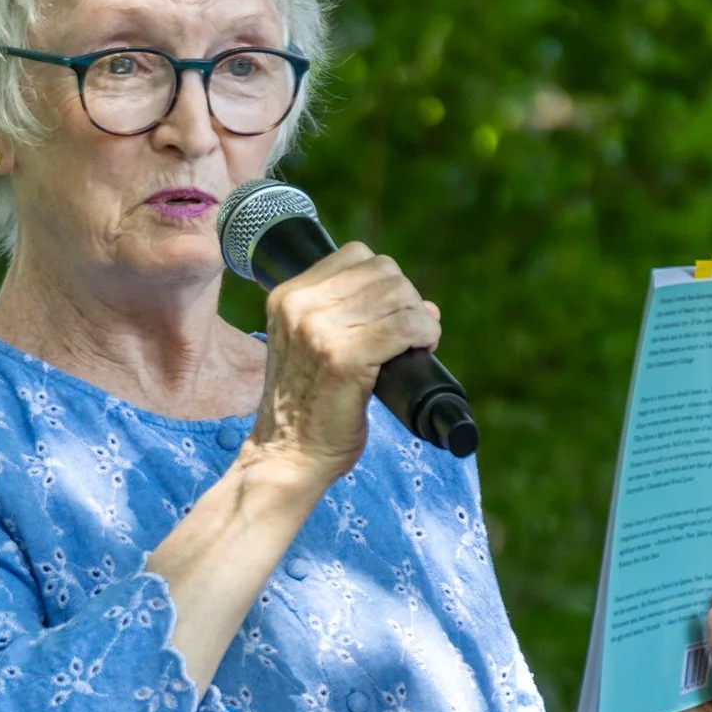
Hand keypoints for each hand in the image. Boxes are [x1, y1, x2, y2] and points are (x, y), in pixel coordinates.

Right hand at [249, 242, 440, 486]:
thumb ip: (355, 319)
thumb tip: (425, 305)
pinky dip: (425, 335)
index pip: (356, 255)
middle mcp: (299, 306)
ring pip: (398, 295)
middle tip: (408, 335)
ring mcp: (319, 330)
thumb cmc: (306, 410)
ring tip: (415, 345)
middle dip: (406, 299)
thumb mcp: (313, 349)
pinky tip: (422, 350)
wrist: (287, 456)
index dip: (385, 281)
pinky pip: (406, 327)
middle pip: (382, 271)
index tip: (390, 314)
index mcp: (287, 296)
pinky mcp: (344, 358)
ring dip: (418, 318)